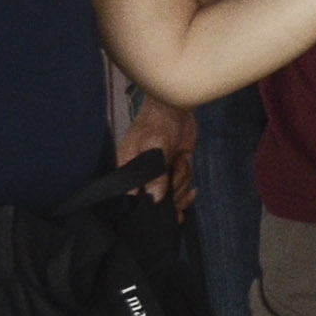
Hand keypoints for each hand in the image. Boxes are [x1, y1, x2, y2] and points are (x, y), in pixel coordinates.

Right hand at [122, 97, 195, 211]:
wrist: (174, 109)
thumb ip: (156, 173)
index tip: (161, 196)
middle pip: (158, 205)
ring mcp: (158, 181)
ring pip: (173, 199)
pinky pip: (181, 193)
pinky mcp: (172, 177)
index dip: (147, 207)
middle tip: (176, 163)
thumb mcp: (154, 145)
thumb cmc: (156, 122)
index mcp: (128, 173)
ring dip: (183, 178)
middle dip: (174, 189)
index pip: (132, 202)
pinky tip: (185, 166)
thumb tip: (156, 199)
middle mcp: (141, 181)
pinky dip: (187, 182)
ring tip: (180, 156)